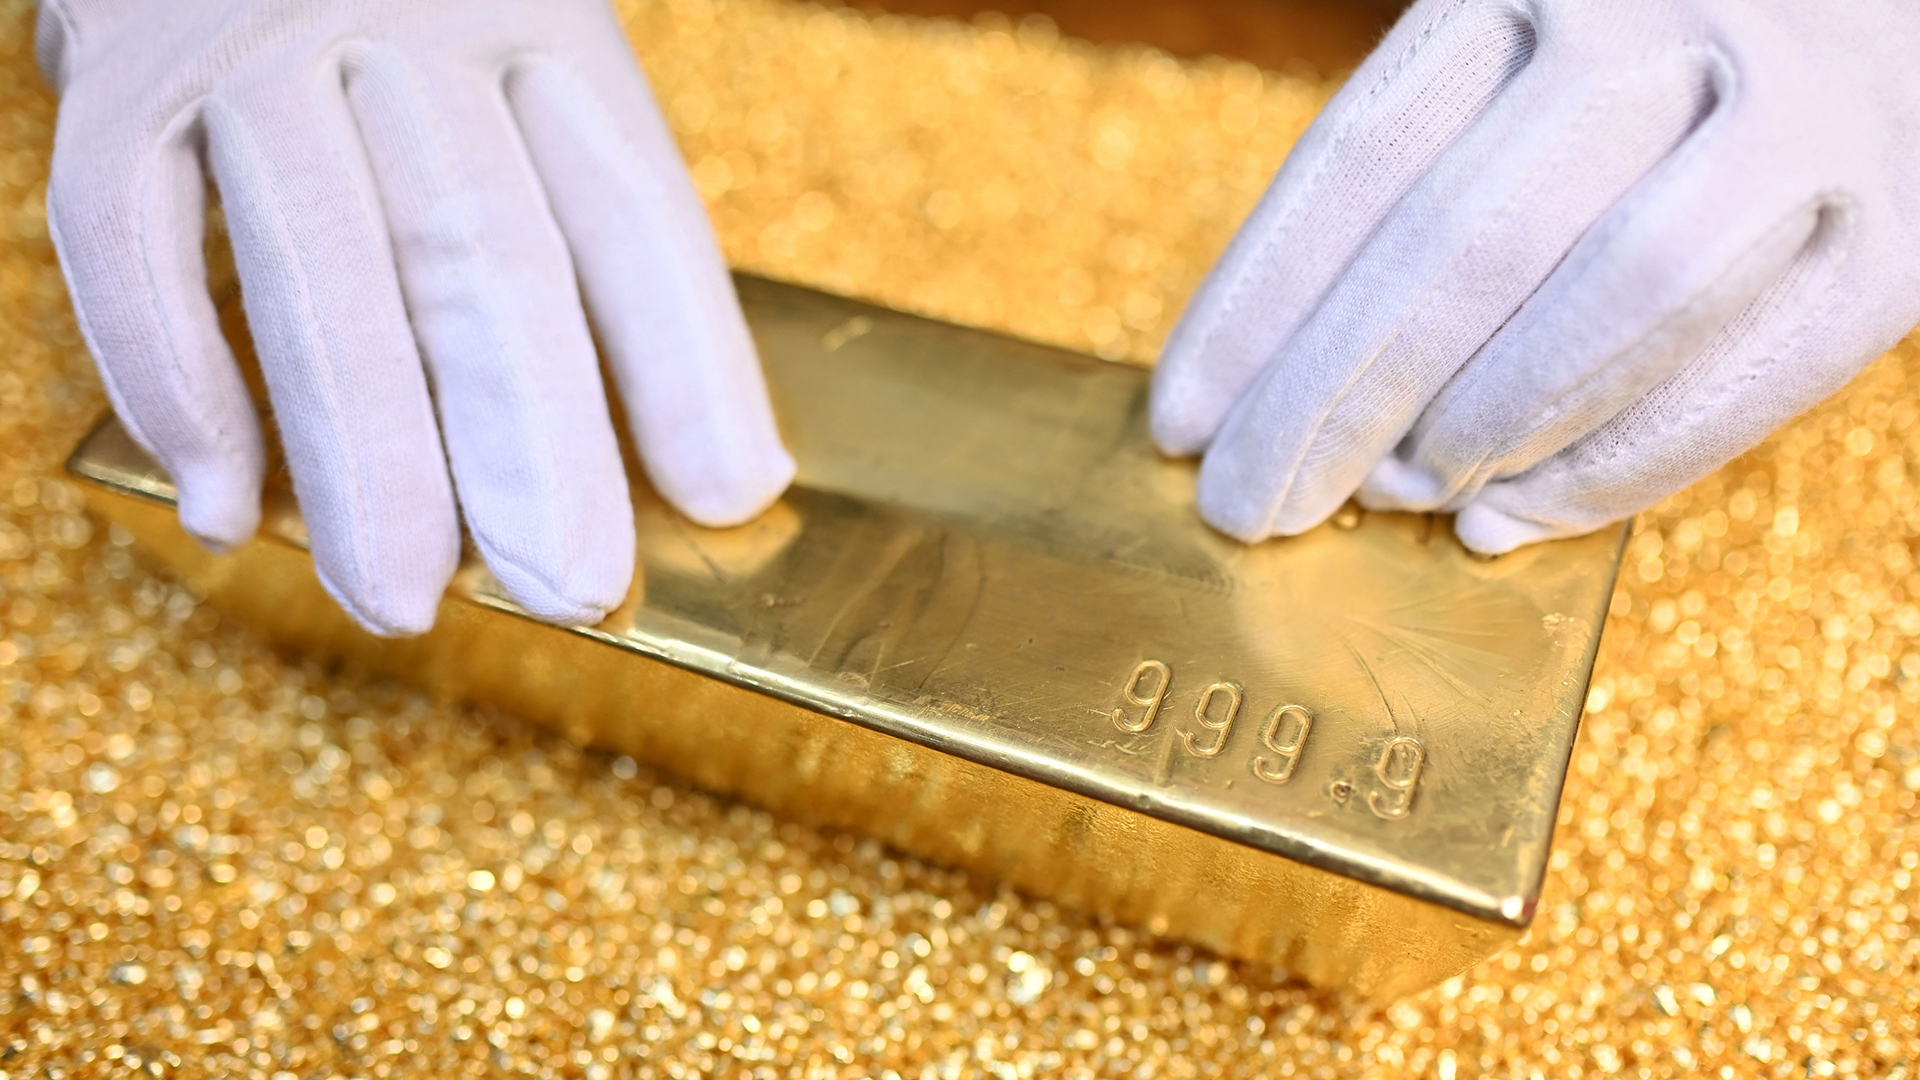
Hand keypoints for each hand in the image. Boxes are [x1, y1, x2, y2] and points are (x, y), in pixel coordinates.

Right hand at [40, 0, 794, 633]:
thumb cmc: (395, 18)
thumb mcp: (515, 77)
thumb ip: (583, 232)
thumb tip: (715, 461)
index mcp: (543, 31)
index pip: (633, 216)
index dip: (687, 366)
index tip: (725, 496)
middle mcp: (411, 29)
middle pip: (485, 255)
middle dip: (530, 444)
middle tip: (565, 586)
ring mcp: (260, 52)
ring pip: (322, 269)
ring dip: (364, 457)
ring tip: (397, 597)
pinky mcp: (124, 79)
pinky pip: (135, 241)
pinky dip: (180, 384)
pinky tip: (224, 504)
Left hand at [1151, 0, 1919, 552]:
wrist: (1900, 3)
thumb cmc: (1674, 40)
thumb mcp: (1536, 41)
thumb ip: (1436, 162)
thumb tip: (1292, 367)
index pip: (1360, 158)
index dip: (1256, 307)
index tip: (1183, 424)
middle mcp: (1673, 21)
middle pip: (1460, 244)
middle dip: (1330, 402)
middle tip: (1252, 507)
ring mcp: (1806, 116)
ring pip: (1612, 303)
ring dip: (1475, 429)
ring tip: (1388, 499)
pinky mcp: (1908, 227)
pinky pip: (1748, 372)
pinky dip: (1613, 467)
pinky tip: (1507, 518)